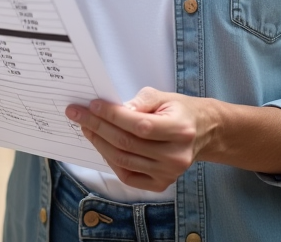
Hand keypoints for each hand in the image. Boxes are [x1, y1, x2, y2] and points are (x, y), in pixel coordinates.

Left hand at [66, 87, 218, 191]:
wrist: (202, 132)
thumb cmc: (179, 111)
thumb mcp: (163, 97)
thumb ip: (140, 102)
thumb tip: (116, 109)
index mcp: (180, 130)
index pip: (140, 125)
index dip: (113, 115)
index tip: (92, 105)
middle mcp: (176, 156)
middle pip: (127, 144)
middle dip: (98, 127)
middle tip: (78, 114)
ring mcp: (169, 173)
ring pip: (123, 160)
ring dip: (99, 143)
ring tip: (86, 127)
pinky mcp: (161, 184)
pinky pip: (128, 176)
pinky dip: (110, 160)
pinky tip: (101, 145)